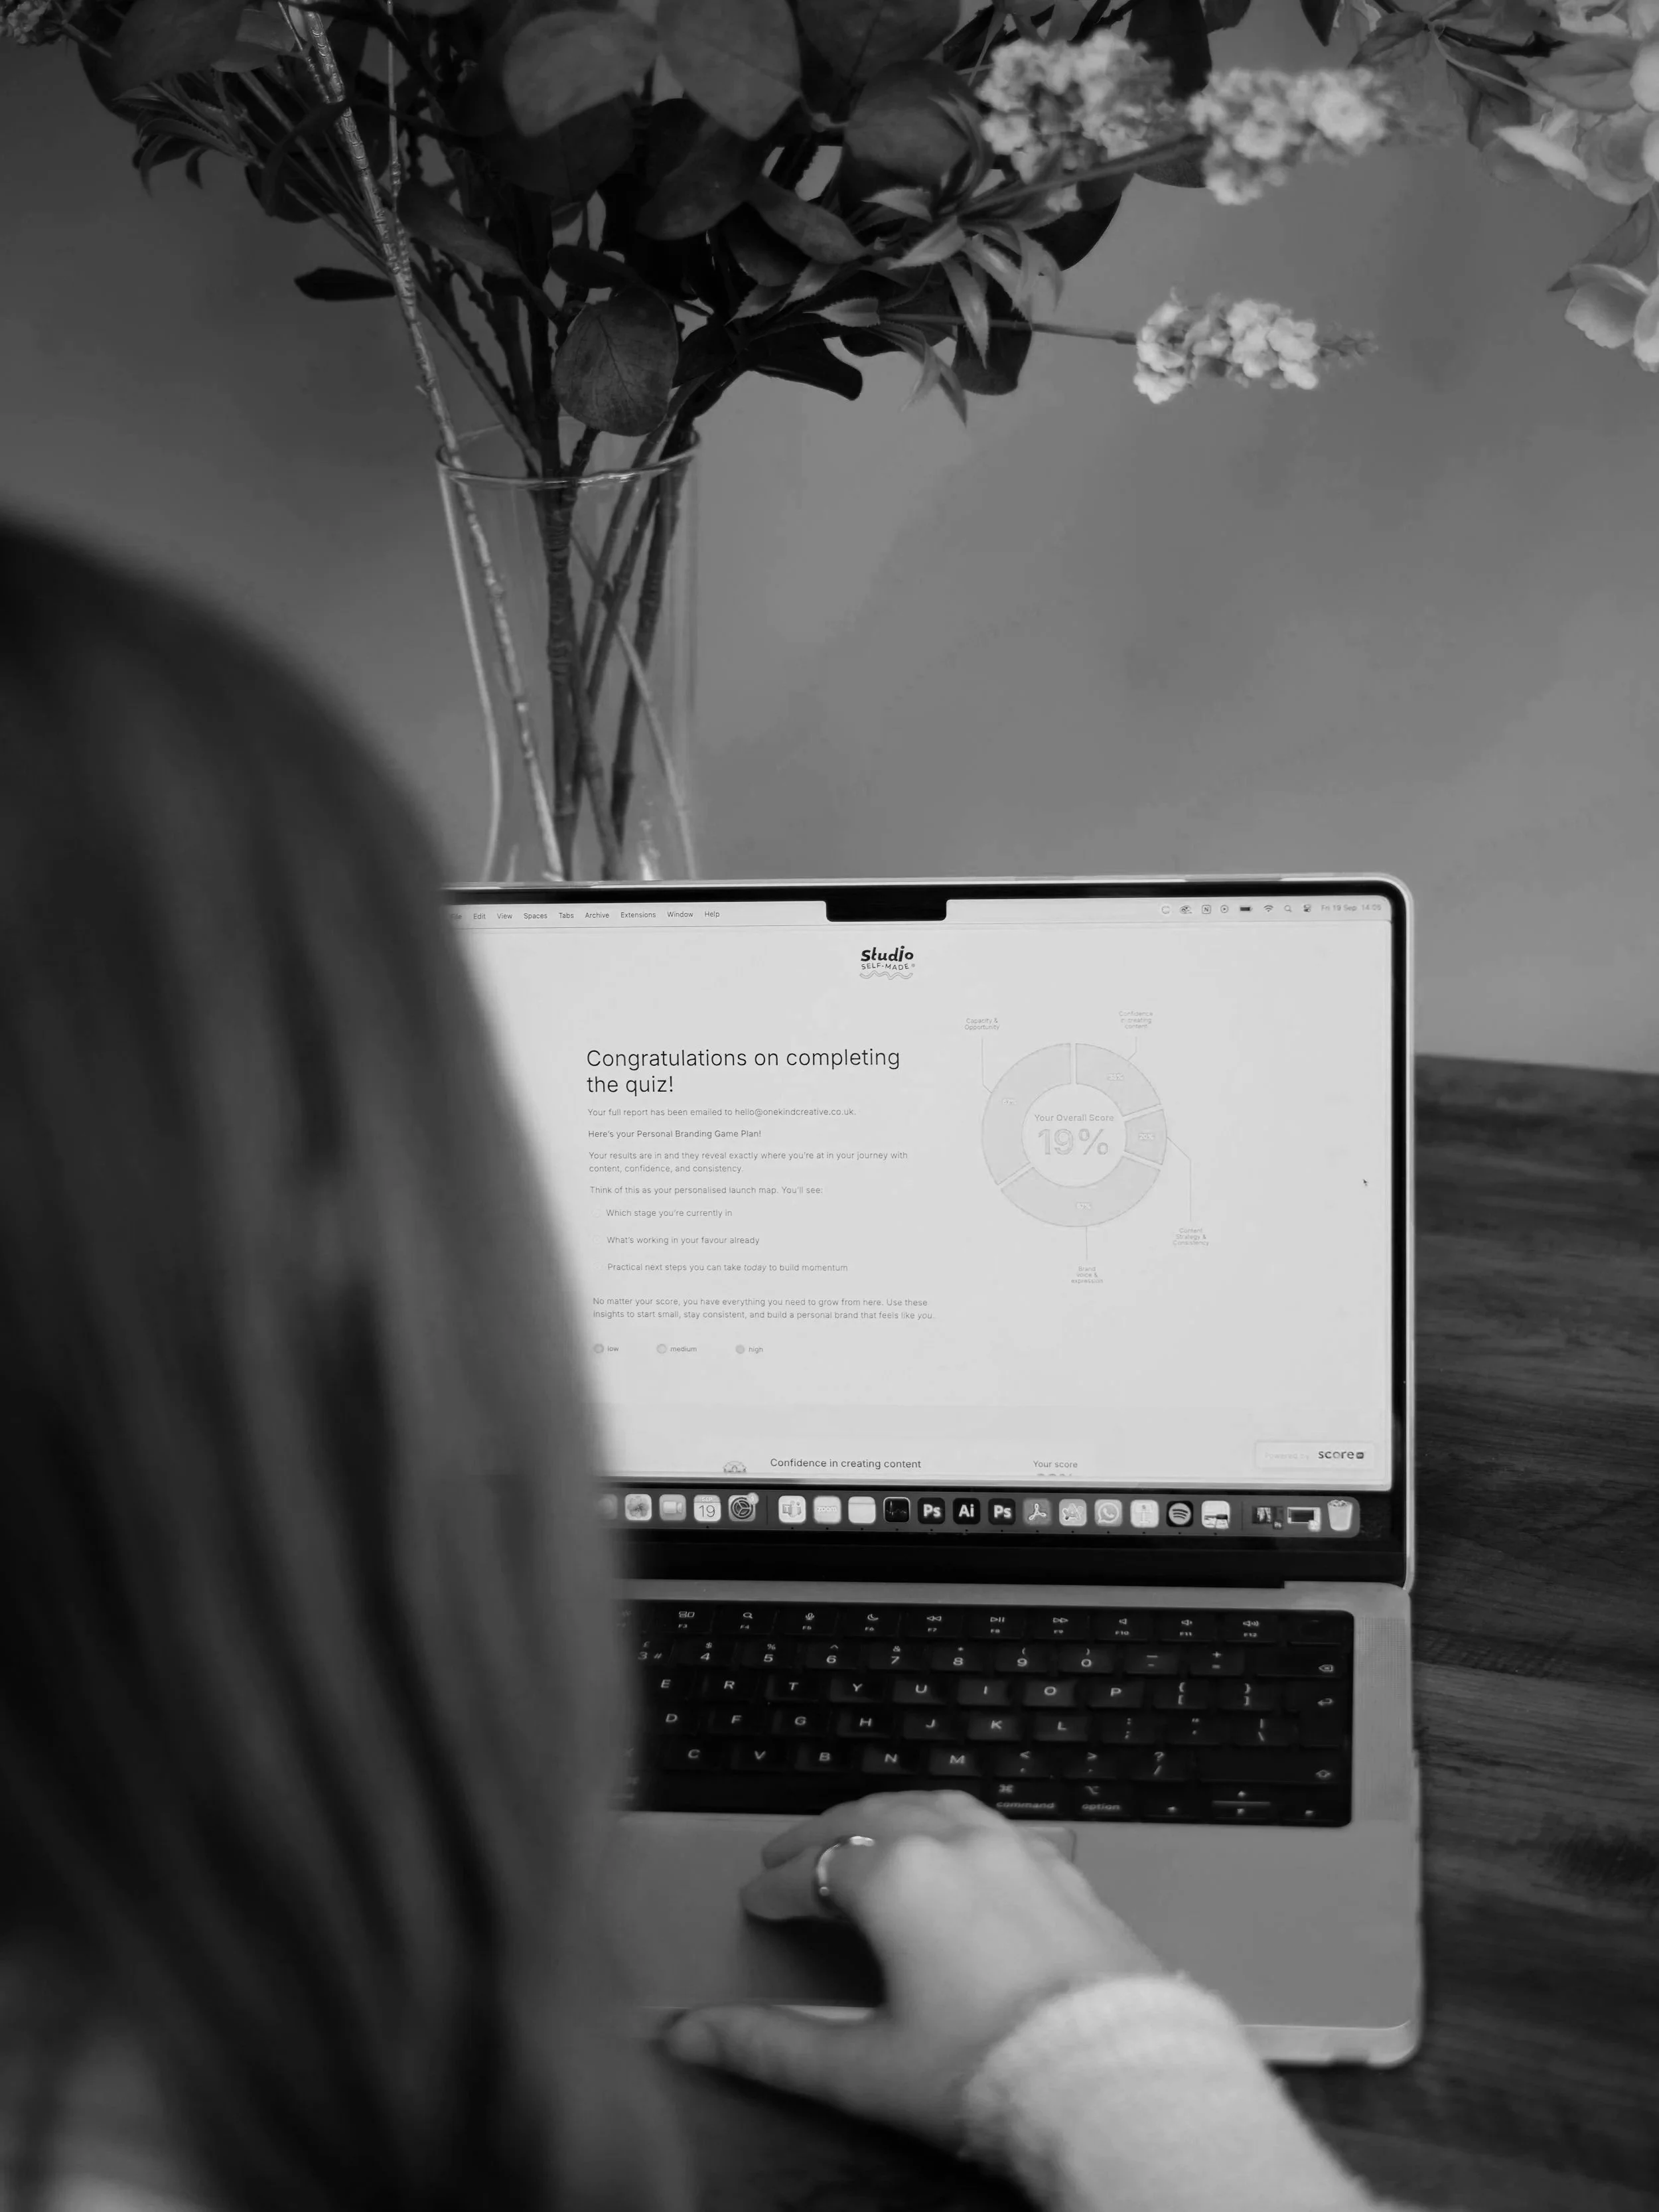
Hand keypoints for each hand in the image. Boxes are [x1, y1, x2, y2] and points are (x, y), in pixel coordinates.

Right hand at [659, 1789, 1169, 2153]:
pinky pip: (996, 1825)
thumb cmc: (984, 2073)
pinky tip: (959, 1847)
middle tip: (792, 1857)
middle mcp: (955, 1843)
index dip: (777, 1888)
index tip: (756, 1902)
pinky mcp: (1063, 1869)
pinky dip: (956, 1826)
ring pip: (935, 1805)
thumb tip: (689, 2034)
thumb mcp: (863, 2068)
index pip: (815, 1870)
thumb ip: (771, 2045)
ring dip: (889, 1815)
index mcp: (897, 1878)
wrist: (1113, 2079)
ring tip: (865, 1834)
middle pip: (869, 1817)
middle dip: (823, 1836)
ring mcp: (1016, 1848)